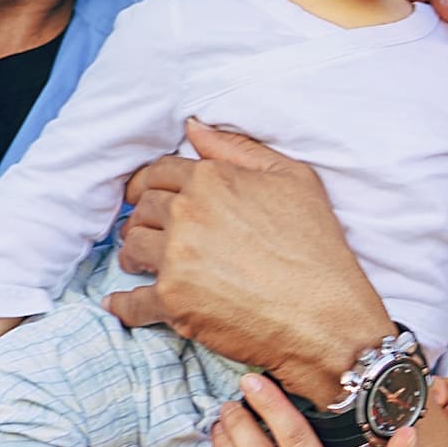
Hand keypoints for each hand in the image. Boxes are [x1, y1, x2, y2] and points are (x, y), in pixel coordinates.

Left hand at [104, 121, 389, 399]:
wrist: (327, 319)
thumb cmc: (318, 248)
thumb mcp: (294, 180)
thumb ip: (238, 149)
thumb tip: (193, 128)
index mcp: (211, 179)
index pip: (159, 172)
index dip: (148, 183)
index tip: (142, 195)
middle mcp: (187, 214)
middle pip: (142, 209)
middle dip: (140, 218)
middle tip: (143, 230)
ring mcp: (176, 259)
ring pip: (132, 247)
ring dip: (132, 253)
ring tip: (138, 261)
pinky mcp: (173, 302)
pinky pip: (132, 302)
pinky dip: (123, 304)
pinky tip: (120, 303)